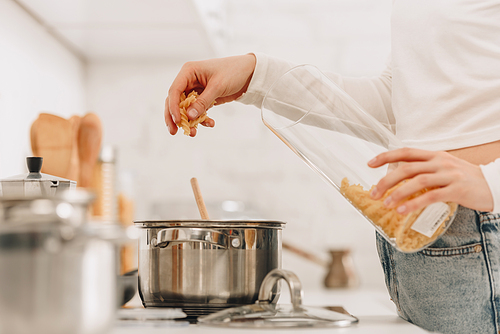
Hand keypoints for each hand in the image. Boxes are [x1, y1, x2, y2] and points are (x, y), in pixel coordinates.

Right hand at [164, 54, 256, 135]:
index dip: (173, 107)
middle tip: (174, 132)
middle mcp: (189, 80)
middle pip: (175, 101)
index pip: (174, 90)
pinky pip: (197, 111)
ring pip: (185, 109)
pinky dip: (201, 119)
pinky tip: (210, 123)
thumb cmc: (233, 72)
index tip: (177, 121)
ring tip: (193, 133)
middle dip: (174, 117)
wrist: (249, 73)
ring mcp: (196, 90)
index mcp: (188, 72)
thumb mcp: (217, 87)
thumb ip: (202, 102)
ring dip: (189, 121)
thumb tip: (189, 116)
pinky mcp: (204, 98)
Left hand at [368, 147, 493, 212]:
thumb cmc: (465, 179)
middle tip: (373, 193)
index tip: (370, 163)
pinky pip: (431, 196)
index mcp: (435, 155)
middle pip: (407, 168)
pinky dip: (414, 203)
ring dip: (398, 193)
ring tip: (385, 203)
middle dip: (386, 180)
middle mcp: (440, 162)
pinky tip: (402, 210)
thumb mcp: (444, 169)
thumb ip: (424, 170)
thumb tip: (398, 179)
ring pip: (417, 181)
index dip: (386, 156)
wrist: (495, 184)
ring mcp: (449, 175)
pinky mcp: (457, 189)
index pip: (405, 152)